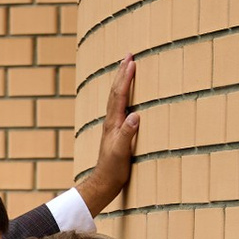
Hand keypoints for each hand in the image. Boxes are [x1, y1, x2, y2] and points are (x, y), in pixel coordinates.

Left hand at [77, 54, 139, 215]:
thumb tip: (135, 114)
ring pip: (116, 97)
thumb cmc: (113, 169)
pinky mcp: (116, 132)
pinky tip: (126, 96)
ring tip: (126, 68)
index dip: (126, 78)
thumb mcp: (121, 152)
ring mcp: (113, 126)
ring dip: (121, 81)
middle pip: (116, 91)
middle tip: (128, 55)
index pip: (119, 95)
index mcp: (113, 122)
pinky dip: (123, 95)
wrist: (103, 182)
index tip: (132, 61)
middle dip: (122, 72)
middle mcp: (111, 120)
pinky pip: (120, 106)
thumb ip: (127, 133)